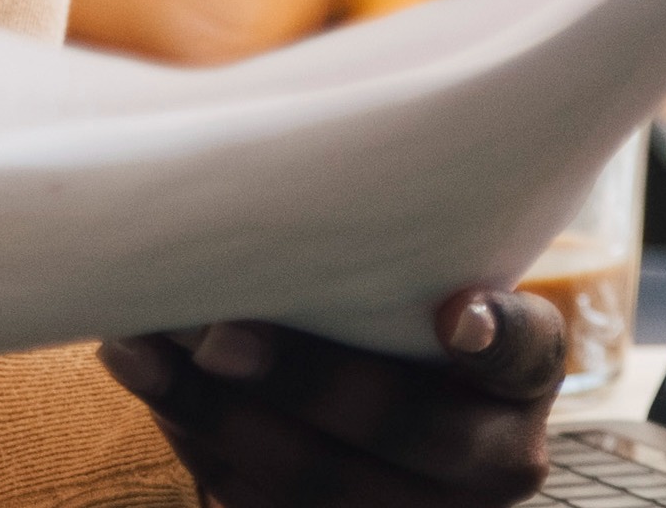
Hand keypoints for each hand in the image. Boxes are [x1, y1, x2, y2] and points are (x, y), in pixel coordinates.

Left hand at [97, 290, 564, 507]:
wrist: (364, 403)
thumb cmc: (384, 300)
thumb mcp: (410, 268)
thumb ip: (384, 246)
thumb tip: (274, 189)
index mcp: (523, 376)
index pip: (525, 350)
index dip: (494, 336)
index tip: (453, 314)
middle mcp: (494, 462)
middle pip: (404, 426)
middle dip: (306, 382)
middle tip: (221, 335)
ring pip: (316, 484)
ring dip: (214, 416)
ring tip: (140, 349)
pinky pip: (261, 506)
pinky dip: (198, 443)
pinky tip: (150, 384)